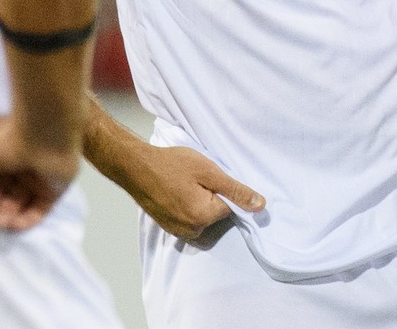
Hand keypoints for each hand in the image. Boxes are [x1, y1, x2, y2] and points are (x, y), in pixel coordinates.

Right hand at [0, 115, 77, 230]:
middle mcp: (18, 166)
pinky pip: (38, 211)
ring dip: (6, 217)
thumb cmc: (6, 140)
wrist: (47, 136)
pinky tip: (14, 225)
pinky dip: (25, 221)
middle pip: (1, 195)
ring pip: (17, 205)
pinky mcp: (54, 189)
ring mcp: (37, 178)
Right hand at [124, 145, 265, 240]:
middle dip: (212, 197)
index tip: (211, 178)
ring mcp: (177, 232)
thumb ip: (236, 191)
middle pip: (217, 215)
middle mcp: (192, 231)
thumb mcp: (210, 172)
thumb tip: (261, 206)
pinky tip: (178, 192)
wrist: (135, 167)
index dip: (224, 190)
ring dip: (199, 203)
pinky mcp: (168, 228)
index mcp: (204, 218)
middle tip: (196, 180)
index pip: (230, 208)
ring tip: (186, 185)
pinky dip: (187, 207)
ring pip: (203, 218)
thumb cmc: (173, 165)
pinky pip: (189, 220)